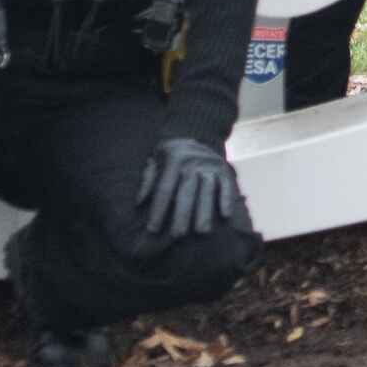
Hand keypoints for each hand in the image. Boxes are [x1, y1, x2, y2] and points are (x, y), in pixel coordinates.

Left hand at [135, 137, 249, 243]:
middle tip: (178, 235)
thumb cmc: (169, 153)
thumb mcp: (155, 159)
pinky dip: (226, 199)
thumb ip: (147, 179)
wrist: (195, 131)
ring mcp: (210, 164)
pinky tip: (225, 216)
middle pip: (186, 192)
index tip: (153, 229)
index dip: (158, 210)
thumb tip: (140, 202)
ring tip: (201, 231)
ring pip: (207, 190)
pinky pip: (226, 185)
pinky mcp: (223, 168)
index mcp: (173, 158)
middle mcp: (192, 161)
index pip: (164, 189)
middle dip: (181, 215)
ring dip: (205, 211)